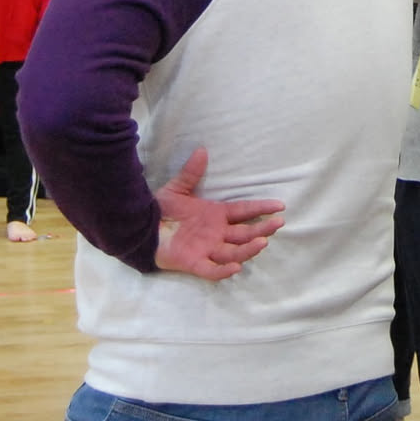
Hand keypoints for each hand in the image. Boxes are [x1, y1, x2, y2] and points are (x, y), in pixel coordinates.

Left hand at [153, 147, 285, 280]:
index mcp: (216, 215)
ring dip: (248, 249)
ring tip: (262, 242)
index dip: (261, 208)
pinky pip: (212, 270)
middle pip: (245, 233)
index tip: (279, 206)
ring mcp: (207, 249)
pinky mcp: (194, 263)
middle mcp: (216, 234)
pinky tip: (236, 267)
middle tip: (278, 223)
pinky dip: (224, 270)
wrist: (140, 228)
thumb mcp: (178, 189)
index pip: (244, 211)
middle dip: (262, 228)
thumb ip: (191, 173)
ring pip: (234, 252)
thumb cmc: (161, 210)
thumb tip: (201, 150)